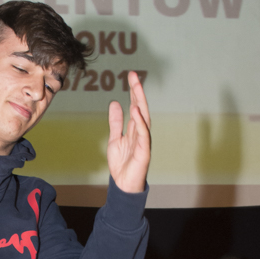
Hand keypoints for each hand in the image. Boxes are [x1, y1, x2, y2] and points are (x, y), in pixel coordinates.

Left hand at [107, 72, 150, 193]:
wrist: (123, 184)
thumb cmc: (122, 163)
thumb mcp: (115, 138)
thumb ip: (116, 122)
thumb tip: (115, 103)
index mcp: (135, 128)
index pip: (135, 105)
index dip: (133, 90)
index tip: (130, 75)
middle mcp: (141, 132)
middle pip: (141, 107)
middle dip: (137, 91)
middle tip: (133, 75)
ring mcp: (144, 140)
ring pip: (143, 118)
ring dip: (140, 102)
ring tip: (136, 87)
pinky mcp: (144, 151)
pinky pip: (143, 134)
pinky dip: (140, 121)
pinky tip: (135, 110)